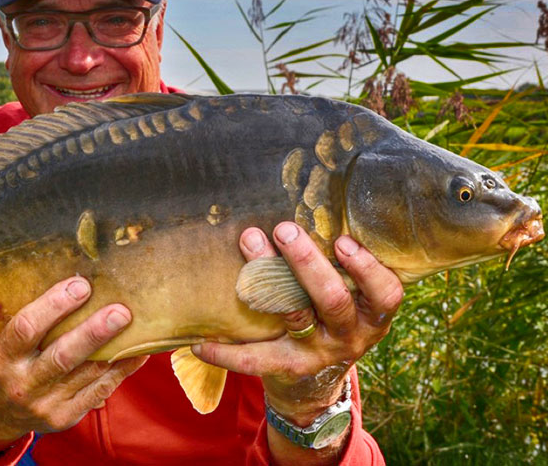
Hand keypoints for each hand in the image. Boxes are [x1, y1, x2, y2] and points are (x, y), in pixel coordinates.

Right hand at [0, 276, 147, 456]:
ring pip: (87, 374)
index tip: (80, 285)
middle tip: (120, 311)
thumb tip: (64, 274)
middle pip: (63, 356)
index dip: (54, 305)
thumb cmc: (5, 360)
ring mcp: (45, 404)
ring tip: (138, 325)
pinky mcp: (66, 416)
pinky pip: (100, 391)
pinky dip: (122, 370)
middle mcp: (22, 383)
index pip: (26, 328)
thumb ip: (22, 313)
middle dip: (93, 332)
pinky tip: (138, 351)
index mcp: (1, 358)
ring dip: (115, 348)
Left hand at [194, 221, 402, 423]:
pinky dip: (226, 350)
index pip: (384, 292)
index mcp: (372, 314)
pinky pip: (255, 358)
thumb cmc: (333, 318)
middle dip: (307, 261)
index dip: (366, 267)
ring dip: (268, 277)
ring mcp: (318, 353)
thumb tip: (313, 201)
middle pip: (333, 299)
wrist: (318, 383)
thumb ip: (343, 264)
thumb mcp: (353, 297)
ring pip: (296, 315)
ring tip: (249, 241)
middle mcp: (349, 335)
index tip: (343, 240)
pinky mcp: (288, 368)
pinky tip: (200, 341)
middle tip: (284, 228)